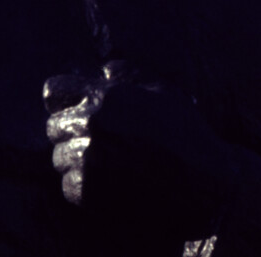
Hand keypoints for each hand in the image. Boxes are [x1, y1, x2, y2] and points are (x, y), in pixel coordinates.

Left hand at [43, 60, 237, 240]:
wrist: (207, 183)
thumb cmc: (188, 134)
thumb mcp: (164, 93)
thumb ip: (130, 76)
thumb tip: (106, 70)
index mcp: (104, 96)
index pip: (53, 90)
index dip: (61, 102)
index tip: (71, 112)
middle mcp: (92, 123)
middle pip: (52, 127)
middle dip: (69, 135)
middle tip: (94, 145)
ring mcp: (89, 156)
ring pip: (59, 159)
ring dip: (75, 163)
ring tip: (104, 168)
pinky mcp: (91, 188)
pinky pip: (68, 187)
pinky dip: (82, 189)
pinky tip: (107, 187)